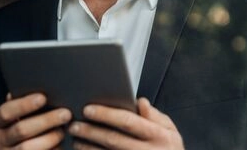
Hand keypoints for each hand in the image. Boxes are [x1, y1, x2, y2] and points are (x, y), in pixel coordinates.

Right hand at [0, 92, 72, 149]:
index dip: (24, 104)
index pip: (6, 112)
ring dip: (50, 138)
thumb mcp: (18, 113)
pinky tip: (62, 145)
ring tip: (64, 130)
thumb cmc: (23, 123)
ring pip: (28, 148)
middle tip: (66, 113)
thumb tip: (37, 82)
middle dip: (45, 121)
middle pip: (21, 130)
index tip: (43, 97)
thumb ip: (23, 101)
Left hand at [68, 98, 183, 149]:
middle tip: (75, 124)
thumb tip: (140, 101)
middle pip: (114, 139)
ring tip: (76, 140)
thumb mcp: (171, 132)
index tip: (88, 109)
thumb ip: (156, 116)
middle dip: (92, 131)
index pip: (128, 121)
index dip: (107, 115)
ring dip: (88, 148)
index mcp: (159, 136)